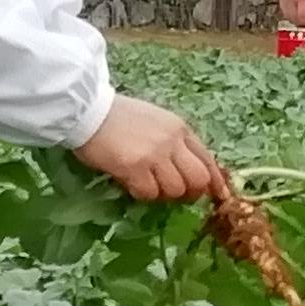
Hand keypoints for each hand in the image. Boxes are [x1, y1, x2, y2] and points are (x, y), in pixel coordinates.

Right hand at [74, 93, 222, 202]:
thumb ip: (174, 141)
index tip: (216, 195)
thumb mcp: (157, 121)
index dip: (214, 182)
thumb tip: (188, 169)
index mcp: (180, 128)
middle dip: (190, 193)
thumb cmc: (119, 116)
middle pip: (198, 179)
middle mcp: (172, 141)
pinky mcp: (135, 167)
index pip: (208, 159)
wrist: (88, 110)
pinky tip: (130, 183)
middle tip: (174, 194)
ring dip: (162, 194)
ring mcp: (155, 154)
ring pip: (175, 190)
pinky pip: (149, 194)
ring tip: (147, 184)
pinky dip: (142, 194)